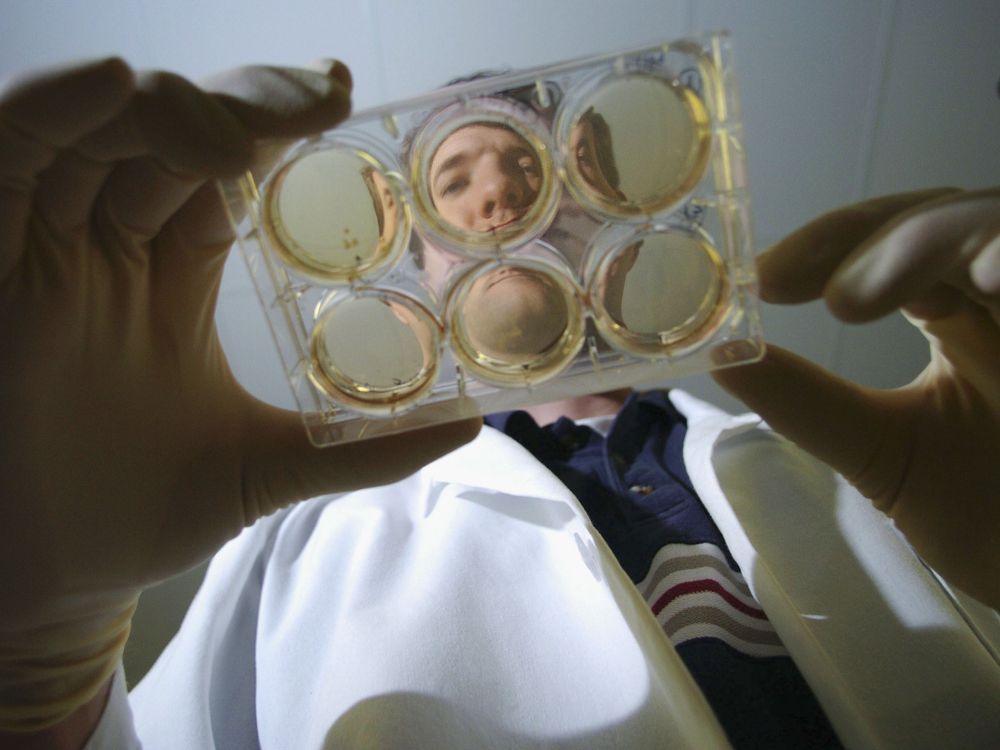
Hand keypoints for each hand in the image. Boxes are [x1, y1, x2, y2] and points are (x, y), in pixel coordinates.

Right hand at [0, 58, 477, 731]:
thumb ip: (363, 449)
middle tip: (314, 101)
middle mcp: (109, 247)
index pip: (224, 174)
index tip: (340, 97)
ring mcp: (46, 253)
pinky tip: (114, 85)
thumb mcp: (270, 468)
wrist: (62, 574)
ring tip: (237, 128)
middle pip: (168, 140)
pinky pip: (9, 165)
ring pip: (95, 136)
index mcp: (172, 276)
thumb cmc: (147, 511)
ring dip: (166, 108)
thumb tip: (472, 426)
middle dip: (239, 108)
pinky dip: (50, 113)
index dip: (273, 128)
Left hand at [713, 187, 999, 607]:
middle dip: (867, 237)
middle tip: (789, 281)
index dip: (828, 243)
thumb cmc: (987, 516)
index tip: (762, 279)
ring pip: (998, 226)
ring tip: (848, 299)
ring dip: (927, 245)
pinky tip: (987, 279)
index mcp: (959, 312)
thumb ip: (806, 403)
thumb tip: (718, 356)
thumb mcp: (882, 454)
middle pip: (947, 215)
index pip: (893, 241)